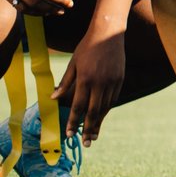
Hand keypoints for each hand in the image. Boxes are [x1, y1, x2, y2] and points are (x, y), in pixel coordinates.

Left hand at [54, 30, 124, 145]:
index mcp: (86, 79)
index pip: (79, 106)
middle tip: (86, 143)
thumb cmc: (87, 47)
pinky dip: (106, 110)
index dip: (73, 121)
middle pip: (94, 111)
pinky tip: (102, 117)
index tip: (69, 134)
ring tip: (94, 135)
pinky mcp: (121, 79)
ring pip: (106, 107)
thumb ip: (65, 82)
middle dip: (89, 129)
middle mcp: (100, 83)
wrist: (110, 33)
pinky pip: (113, 99)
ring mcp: (113, 82)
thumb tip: (53, 98)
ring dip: (99, 122)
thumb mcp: (73, 63)